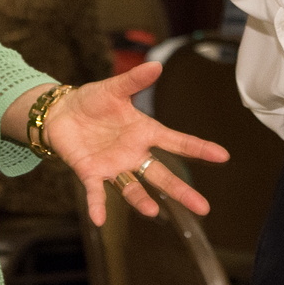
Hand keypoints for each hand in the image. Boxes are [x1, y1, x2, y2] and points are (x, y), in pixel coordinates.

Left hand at [36, 61, 230, 225]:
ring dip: (141, 201)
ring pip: (132, 188)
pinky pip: (96, 192)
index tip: (222, 156)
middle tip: (203, 208)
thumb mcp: (114, 88)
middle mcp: (133, 153)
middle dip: (181, 191)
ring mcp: (113, 166)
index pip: (176, 142)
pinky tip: (99, 220)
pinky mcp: (90, 173)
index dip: (199, 149)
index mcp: (143, 132)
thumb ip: (134, 80)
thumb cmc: (92, 101)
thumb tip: (156, 65)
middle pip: (161, 175)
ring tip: (153, 211)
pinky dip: (98, 206)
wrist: (61, 112)